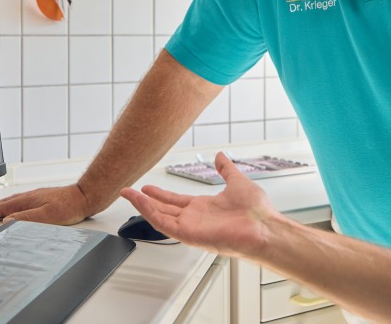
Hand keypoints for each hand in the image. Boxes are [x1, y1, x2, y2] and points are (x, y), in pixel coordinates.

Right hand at [0, 184, 93, 224]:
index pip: (4, 207)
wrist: (85, 197)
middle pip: (6, 202)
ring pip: (13, 200)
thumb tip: (6, 220)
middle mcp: (31, 196)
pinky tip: (15, 206)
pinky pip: (21, 200)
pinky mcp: (44, 197)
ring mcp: (37, 196)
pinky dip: (12, 204)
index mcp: (29, 200)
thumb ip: (25, 218)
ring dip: (0, 205)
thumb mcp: (46, 216)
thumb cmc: (69, 207)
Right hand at [120, 153, 278, 257]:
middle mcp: (195, 218)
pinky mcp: (189, 234)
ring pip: (159, 216)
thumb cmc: (257, 212)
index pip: (176, 201)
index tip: (147, 187)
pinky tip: (139, 202)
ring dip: (142, 205)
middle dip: (145, 201)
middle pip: (164, 209)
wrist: (264, 227)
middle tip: (128, 192)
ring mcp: (191, 227)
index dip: (161, 194)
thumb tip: (220, 156)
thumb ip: (226, 170)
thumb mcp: (237, 181)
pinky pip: (164, 223)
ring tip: (127, 193)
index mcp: (205, 208)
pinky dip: (150, 212)